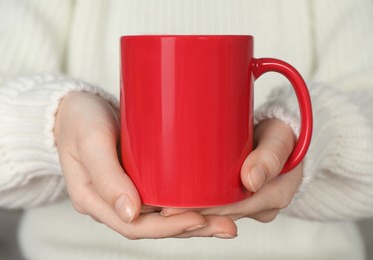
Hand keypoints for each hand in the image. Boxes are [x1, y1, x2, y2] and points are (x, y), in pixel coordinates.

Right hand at [54, 92, 236, 238]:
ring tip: (226, 219)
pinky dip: (184, 203)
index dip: (168, 228)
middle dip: (191, 228)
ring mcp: (125, 191)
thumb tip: (130, 214)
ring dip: (194, 220)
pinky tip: (207, 200)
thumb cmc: (79, 120)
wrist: (74, 107)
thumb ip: (106, 176)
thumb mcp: (89, 141)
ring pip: (160, 215)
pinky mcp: (135, 178)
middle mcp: (111, 202)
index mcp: (94, 200)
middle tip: (227, 226)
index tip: (199, 220)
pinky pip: (161, 198)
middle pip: (154, 225)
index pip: (134, 227)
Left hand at [163, 119, 301, 222]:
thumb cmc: (282, 134)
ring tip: (161, 208)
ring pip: (219, 213)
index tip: (172, 208)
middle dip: (190, 214)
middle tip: (158, 209)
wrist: (286, 137)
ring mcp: (253, 204)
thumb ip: (270, 156)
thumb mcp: (280, 138)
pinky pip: (222, 205)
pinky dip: (201, 203)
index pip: (232, 208)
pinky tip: (178, 199)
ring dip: (193, 211)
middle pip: (222, 214)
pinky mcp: (245, 198)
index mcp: (275, 194)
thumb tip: (250, 181)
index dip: (202, 210)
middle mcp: (262, 205)